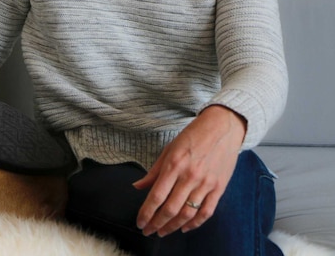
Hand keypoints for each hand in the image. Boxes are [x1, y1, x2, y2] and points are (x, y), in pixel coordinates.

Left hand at [133, 105, 246, 236]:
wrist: (222, 128)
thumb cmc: (192, 136)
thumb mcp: (168, 150)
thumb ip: (154, 172)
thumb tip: (138, 186)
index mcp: (174, 165)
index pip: (156, 196)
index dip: (146, 213)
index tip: (140, 222)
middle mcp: (189, 176)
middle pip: (171, 208)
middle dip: (157, 223)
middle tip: (148, 231)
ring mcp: (206, 183)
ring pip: (188, 213)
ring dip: (173, 226)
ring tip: (163, 232)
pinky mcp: (219, 187)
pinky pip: (207, 211)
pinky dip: (195, 223)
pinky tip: (185, 228)